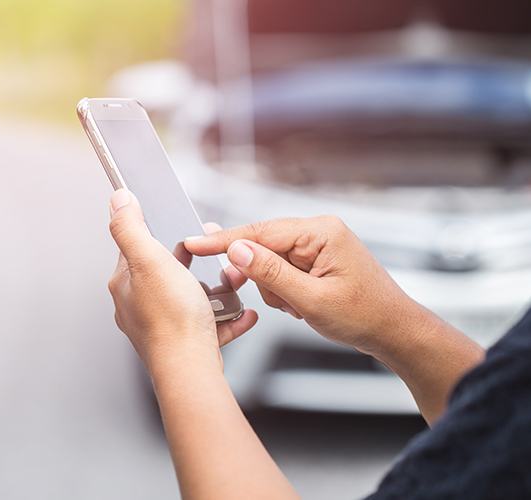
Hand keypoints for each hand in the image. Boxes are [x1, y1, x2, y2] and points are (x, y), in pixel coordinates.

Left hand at [107, 189, 257, 368]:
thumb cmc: (171, 317)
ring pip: (191, 299)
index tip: (180, 229)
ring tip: (233, 284)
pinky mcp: (184, 343)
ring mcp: (162, 326)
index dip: (159, 234)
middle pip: (168, 273)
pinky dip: (228, 318)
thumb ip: (130, 227)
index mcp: (126, 284)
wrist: (190, 369)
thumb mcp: (148, 259)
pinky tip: (242, 313)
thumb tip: (118, 199)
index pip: (136, 248)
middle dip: (195, 263)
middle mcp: (139, 306)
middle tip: (216, 257)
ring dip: (216, 289)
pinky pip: (210, 325)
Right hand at [184, 216, 425, 356]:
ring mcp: (316, 244)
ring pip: (269, 262)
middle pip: (263, 246)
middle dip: (263, 278)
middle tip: (285, 301)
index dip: (224, 240)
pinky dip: (284, 291)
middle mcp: (318, 231)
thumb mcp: (311, 299)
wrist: (393, 331)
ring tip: (301, 307)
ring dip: (276, 289)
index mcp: (320, 232)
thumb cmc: (364, 316)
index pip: (260, 232)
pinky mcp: (314, 259)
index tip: (193, 242)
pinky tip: (302, 305)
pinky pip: (282, 270)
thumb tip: (237, 250)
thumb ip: (270, 273)